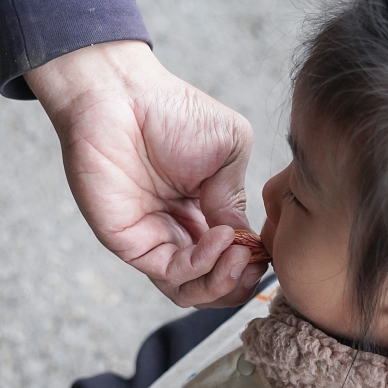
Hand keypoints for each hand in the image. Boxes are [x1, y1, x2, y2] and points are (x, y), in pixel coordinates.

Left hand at [26, 40, 266, 307]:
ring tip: (239, 254)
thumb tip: (242, 240)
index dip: (254, 261)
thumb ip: (236, 197)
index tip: (266, 247)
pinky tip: (222, 238)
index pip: (233, 258)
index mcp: (204, 211)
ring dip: (223, 283)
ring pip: (191, 291)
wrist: (121, 95)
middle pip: (214, 284)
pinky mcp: (130, 243)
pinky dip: (202, 265)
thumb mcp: (229, 148)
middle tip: (254, 260)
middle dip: (241, 281)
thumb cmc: (172, 112)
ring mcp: (154, 240)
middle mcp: (179, 232)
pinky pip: (171, 273)